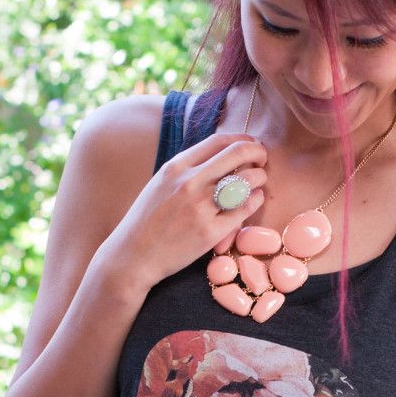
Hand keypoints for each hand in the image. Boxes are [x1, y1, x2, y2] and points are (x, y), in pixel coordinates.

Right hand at [102, 132, 266, 293]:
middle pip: (238, 153)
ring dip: (260, 178)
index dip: (242, 140)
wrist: (132, 256)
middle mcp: (189, 182)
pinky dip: (255, 201)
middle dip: (258, 153)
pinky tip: (254, 200)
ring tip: (259, 183)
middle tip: (263, 160)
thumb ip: (187, 169)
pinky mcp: (210, 232)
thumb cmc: (147, 221)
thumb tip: (219, 156)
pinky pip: (244, 209)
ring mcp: (200, 207)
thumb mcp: (161, 184)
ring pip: (247, 181)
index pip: (219, 141)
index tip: (251, 146)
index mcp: (176, 166)